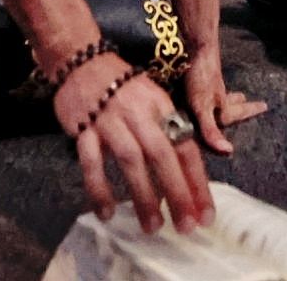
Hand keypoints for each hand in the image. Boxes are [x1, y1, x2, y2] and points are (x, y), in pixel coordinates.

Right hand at [55, 54, 213, 234]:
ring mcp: (109, 120)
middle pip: (162, 154)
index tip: (206, 214)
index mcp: (160, 107)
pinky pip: (91, 162)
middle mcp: (138, 113)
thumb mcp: (152, 100)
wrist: (80, 59)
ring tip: (152, 226)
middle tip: (185, 226)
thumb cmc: (122, 86)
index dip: (197, 182)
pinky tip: (106, 212)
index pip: (185, 147)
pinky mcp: (82, 127)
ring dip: (143, 195)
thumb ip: (167, 131)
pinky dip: (99, 188)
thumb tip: (186, 176)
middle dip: (177, 192)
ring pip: (130, 159)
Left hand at [181, 47, 266, 156]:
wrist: (193, 44)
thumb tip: (228, 150)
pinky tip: (201, 85)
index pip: (237, 113)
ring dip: (228, 94)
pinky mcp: (196, 71)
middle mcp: (216, 93)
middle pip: (232, 101)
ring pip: (220, 91)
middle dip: (240, 103)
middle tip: (247, 99)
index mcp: (221, 104)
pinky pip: (206, 83)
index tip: (265, 106)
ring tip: (234, 94)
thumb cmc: (199, 77)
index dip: (249, 111)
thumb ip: (211, 129)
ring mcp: (207, 82)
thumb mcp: (202, 107)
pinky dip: (209, 86)